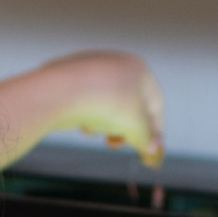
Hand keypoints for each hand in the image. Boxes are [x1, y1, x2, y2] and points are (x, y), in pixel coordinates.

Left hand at [44, 50, 165, 166]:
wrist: (61, 90)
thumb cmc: (105, 103)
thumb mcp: (135, 127)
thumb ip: (148, 140)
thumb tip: (153, 150)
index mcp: (140, 69)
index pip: (156, 105)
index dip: (155, 132)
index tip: (149, 152)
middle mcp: (118, 64)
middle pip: (131, 106)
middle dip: (125, 130)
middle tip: (116, 144)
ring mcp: (94, 68)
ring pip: (108, 107)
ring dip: (104, 125)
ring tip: (93, 129)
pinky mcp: (73, 77)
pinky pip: (88, 103)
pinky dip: (88, 115)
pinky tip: (79, 121)